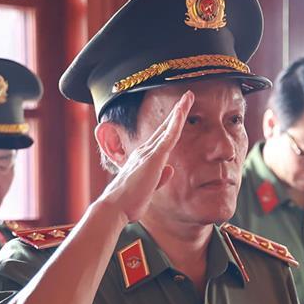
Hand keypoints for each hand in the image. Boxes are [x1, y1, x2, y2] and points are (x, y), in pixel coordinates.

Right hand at [99, 91, 192, 222]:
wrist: (114, 207)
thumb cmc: (128, 201)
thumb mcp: (148, 188)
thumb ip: (160, 177)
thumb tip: (170, 169)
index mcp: (143, 158)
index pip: (161, 137)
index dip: (171, 124)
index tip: (180, 113)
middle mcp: (144, 151)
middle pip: (165, 127)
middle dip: (177, 111)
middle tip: (187, 96)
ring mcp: (148, 153)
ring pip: (168, 128)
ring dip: (179, 111)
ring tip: (189, 97)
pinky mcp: (153, 158)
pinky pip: (168, 137)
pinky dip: (175, 123)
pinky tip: (182, 112)